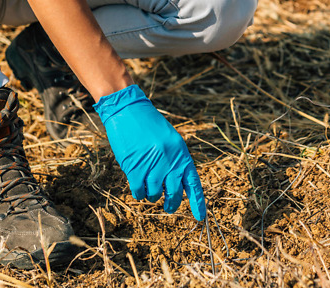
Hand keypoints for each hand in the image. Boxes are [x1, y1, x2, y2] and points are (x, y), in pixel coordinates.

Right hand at [93, 85, 205, 220]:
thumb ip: (176, 160)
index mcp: (181, 154)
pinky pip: (139, 192)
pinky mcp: (135, 169)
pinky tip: (137, 186)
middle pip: (174, 193)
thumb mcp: (170, 140)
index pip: (193, 183)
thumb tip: (176, 184)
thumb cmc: (149, 125)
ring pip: (154, 195)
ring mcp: (153, 166)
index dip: (197, 202)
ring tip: (148, 186)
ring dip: (151, 195)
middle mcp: (170, 162)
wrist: (129, 111)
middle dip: (171, 204)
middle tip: (168, 207)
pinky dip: (138, 193)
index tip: (200, 217)